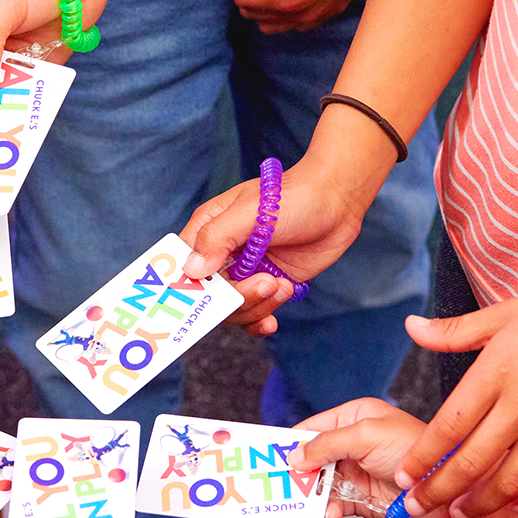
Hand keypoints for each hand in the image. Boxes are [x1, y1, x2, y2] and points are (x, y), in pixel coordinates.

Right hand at [179, 155, 367, 333]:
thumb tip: (192, 270)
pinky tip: (271, 321)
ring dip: (256, 306)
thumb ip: (218, 237)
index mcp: (207, 232)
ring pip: (232, 309)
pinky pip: (254, 314)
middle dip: (235, 299)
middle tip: (265, 284)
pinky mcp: (267, 284)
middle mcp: (222, 256)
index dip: (182, 287)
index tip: (197, 302)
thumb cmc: (292, 196)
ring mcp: (244, 273)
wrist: (337, 201)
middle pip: (208, 296)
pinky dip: (260, 322)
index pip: (180, 266)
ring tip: (280, 285)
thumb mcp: (251, 212)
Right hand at [290, 399, 453, 517]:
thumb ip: (326, 444)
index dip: (291, 440)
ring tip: (302, 503)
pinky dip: (330, 510)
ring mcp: (358, 471)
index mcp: (355, 418)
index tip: (268, 453)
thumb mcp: (365, 435)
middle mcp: (354, 443)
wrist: (448, 486)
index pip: (313, 427)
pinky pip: (337, 503)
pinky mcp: (364, 497)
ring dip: (313, 494)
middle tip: (279, 482)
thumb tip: (294, 456)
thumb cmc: (413, 449)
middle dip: (298, 471)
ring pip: (321, 483)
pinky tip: (330, 514)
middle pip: (313, 457)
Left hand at [399, 273, 517, 517]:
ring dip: (481, 504)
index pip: (447, 428)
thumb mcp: (502, 315)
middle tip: (416, 509)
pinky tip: (515, 503)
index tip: (401, 477)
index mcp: (494, 374)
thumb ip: (454, 331)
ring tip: (459, 516)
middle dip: (438, 492)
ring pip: (511, 481)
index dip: (421, 458)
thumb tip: (411, 326)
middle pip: (471, 463)